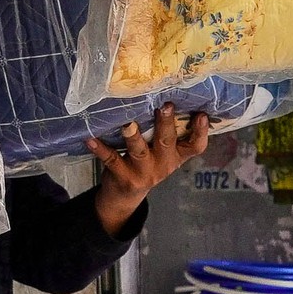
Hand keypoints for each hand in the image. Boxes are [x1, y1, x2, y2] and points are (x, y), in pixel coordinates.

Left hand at [90, 106, 210, 234]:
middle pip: (167, 142)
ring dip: (133, 137)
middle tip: (165, 107)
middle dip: (166, 124)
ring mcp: (143, 171)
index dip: (201, 132)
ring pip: (139, 151)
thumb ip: (169, 134)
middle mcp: (163, 164)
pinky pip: (111, 159)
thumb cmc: (147, 164)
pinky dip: (100, 148)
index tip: (202, 114)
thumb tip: (170, 98)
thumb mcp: (163, 154)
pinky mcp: (122, 175)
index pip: (196, 147)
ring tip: (128, 125)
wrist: (126, 195)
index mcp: (176, 156)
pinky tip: (90, 139)